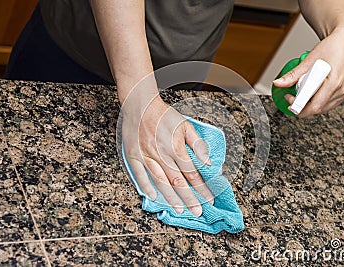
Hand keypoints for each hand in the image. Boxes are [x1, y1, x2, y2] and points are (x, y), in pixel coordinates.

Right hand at [122, 95, 213, 216]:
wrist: (140, 104)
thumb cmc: (164, 115)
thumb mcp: (186, 125)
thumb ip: (197, 145)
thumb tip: (207, 162)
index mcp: (176, 147)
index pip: (192, 173)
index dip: (202, 188)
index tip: (209, 199)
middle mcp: (162, 154)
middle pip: (178, 181)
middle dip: (189, 198)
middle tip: (197, 211)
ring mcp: (147, 156)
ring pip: (161, 181)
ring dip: (171, 197)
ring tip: (179, 210)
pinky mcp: (134, 156)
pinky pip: (140, 174)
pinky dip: (146, 186)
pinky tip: (154, 196)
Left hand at [273, 27, 343, 117]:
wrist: (343, 43)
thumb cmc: (329, 49)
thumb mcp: (308, 61)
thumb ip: (292, 75)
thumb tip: (278, 83)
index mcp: (334, 82)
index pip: (315, 106)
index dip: (300, 108)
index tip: (290, 103)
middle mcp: (342, 89)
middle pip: (318, 108)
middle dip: (302, 106)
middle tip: (292, 97)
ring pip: (323, 108)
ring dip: (309, 105)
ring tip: (301, 93)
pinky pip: (328, 104)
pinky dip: (317, 102)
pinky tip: (311, 94)